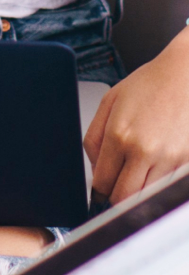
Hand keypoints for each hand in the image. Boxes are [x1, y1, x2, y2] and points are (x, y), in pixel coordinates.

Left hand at [84, 29, 188, 204]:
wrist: (185, 76)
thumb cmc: (149, 85)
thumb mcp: (109, 102)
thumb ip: (94, 138)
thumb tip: (95, 169)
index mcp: (119, 134)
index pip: (101, 182)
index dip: (99, 188)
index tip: (101, 187)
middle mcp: (143, 150)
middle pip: (122, 198)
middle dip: (116, 196)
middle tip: (117, 185)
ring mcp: (167, 159)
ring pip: (145, 198)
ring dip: (138, 192)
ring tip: (136, 172)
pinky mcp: (185, 163)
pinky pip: (165, 186)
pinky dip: (157, 183)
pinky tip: (155, 165)